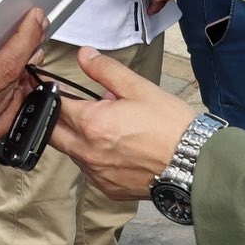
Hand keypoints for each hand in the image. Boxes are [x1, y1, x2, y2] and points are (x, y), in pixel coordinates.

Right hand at [0, 8, 45, 161]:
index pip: (6, 66)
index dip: (24, 39)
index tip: (35, 20)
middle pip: (14, 85)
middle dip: (22, 54)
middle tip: (26, 30)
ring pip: (12, 103)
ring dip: (15, 76)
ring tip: (11, 51)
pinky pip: (1, 118)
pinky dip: (5, 96)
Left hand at [52, 46, 199, 201]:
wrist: (194, 165)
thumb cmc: (171, 127)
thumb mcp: (139, 89)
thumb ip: (105, 70)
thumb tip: (84, 55)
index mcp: (92, 124)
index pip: (54, 105)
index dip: (50, 92)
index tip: (51, 86)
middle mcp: (88, 153)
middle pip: (53, 133)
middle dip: (56, 118)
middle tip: (70, 106)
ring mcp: (96, 174)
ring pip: (72, 152)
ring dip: (77, 138)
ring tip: (103, 126)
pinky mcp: (108, 189)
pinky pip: (90, 170)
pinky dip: (95, 157)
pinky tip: (114, 148)